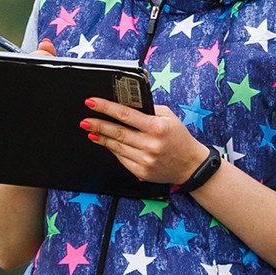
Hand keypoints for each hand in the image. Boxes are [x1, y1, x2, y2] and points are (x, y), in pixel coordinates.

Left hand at [80, 94, 210, 186]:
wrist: (191, 165)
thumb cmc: (179, 138)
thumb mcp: (169, 117)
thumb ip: (149, 110)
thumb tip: (126, 104)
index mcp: (157, 127)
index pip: (125, 114)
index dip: (105, 107)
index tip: (92, 102)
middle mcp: (150, 144)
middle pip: (117, 132)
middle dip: (97, 125)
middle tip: (85, 120)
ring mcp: (145, 160)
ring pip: (116, 146)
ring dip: (101, 138)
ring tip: (91, 131)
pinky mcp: (142, 172)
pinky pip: (121, 159)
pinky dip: (112, 150)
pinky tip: (105, 143)